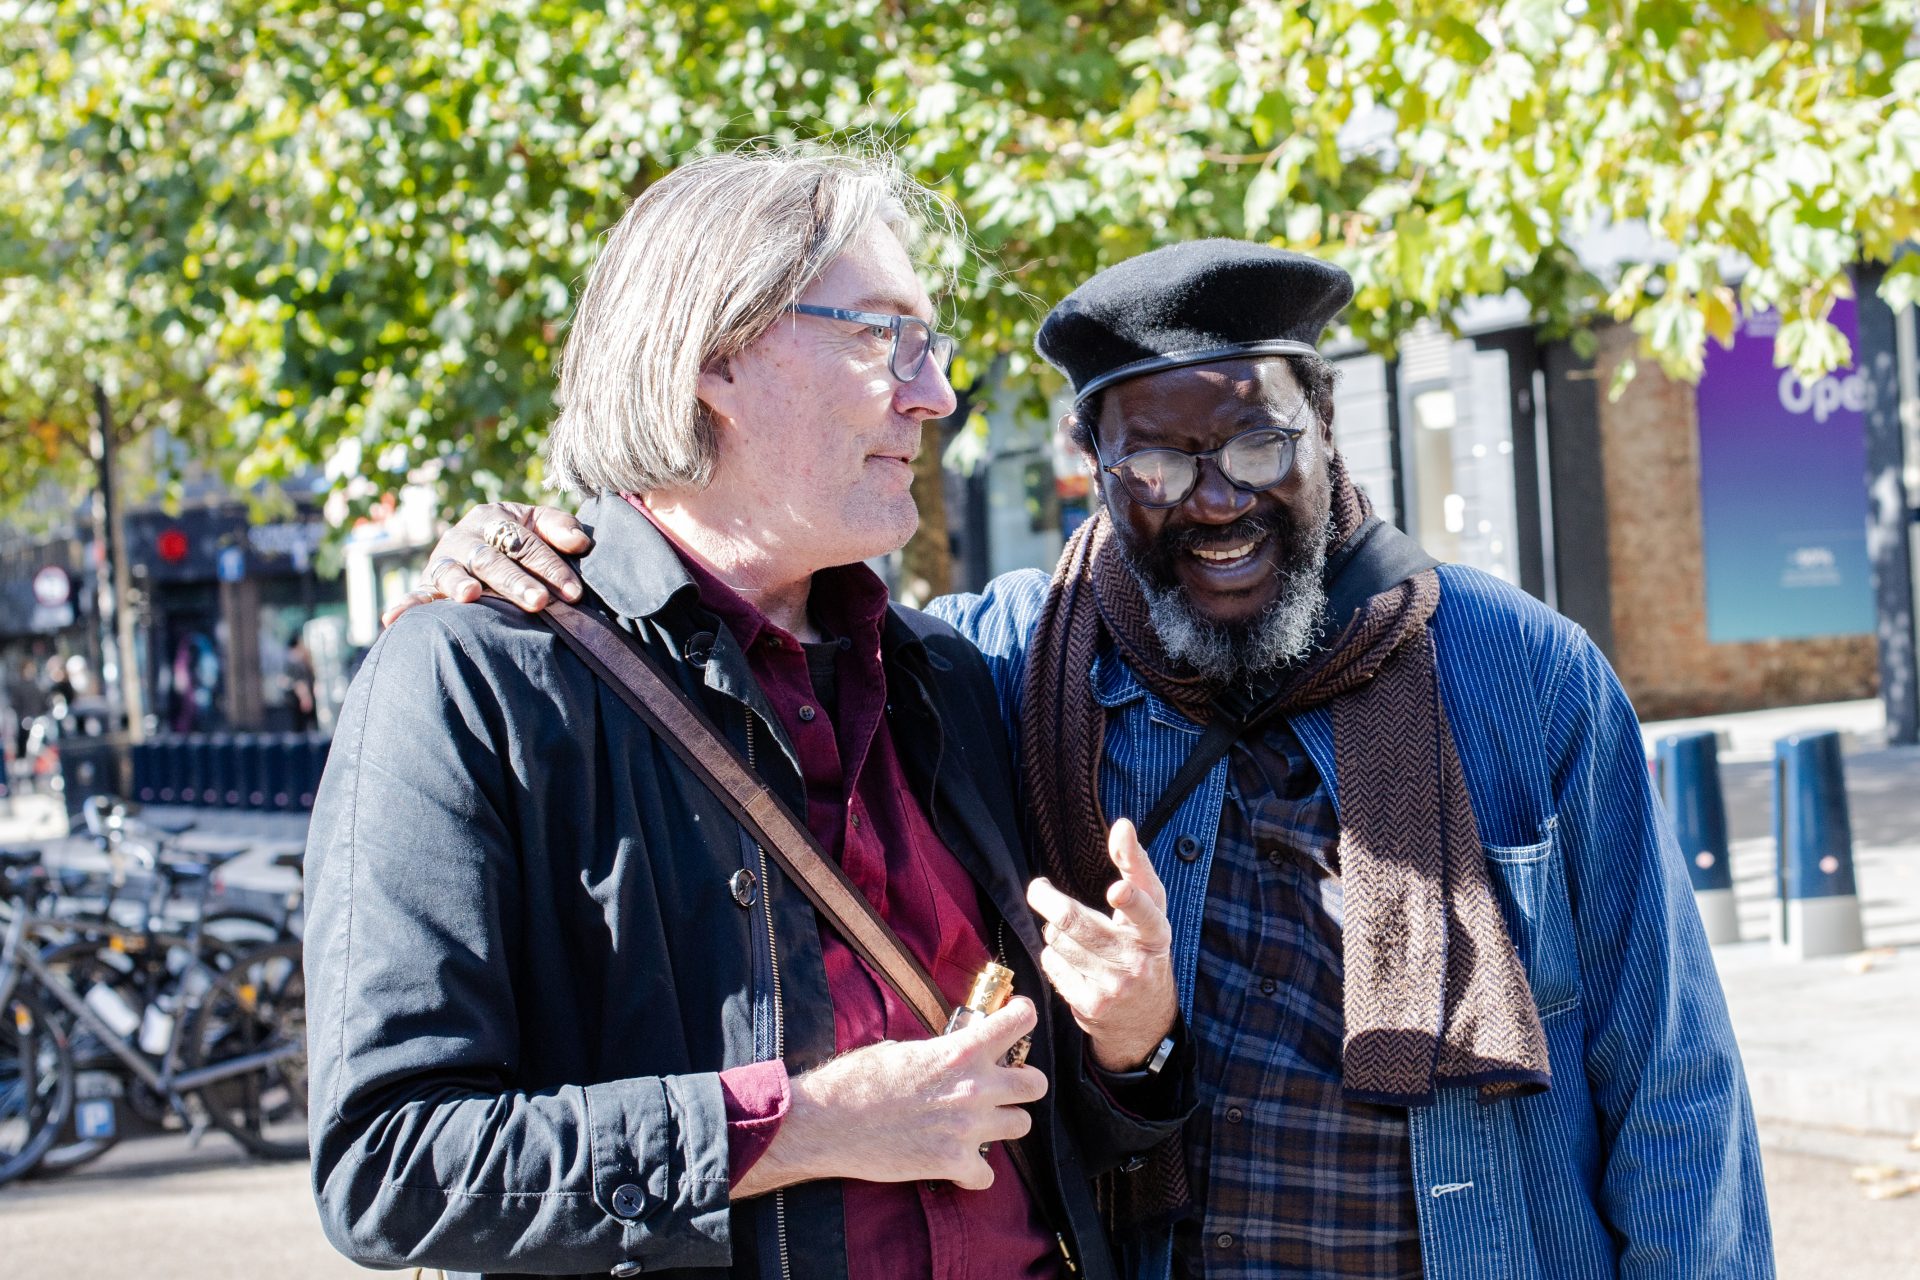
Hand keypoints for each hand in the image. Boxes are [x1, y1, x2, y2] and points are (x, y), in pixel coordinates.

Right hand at [380, 502, 590, 625]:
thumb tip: (580, 543)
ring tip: (471, 595)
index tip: (574, 591)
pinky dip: (406, 605)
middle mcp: (464, 536)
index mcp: (494, 517)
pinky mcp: (429, 585)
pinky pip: (417, 596)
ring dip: (461, 584)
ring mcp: (444, 561)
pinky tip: (392, 618)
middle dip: (516, 581)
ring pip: (454, 573)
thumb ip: (560, 528)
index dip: (550, 566)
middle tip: (540, 602)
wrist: (487, 547)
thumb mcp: (539, 526)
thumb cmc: (521, 540)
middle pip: (491, 559)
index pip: (524, 542)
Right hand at [733, 997, 1046, 1197]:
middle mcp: (974, 1087)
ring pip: (1021, 1126)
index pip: (1020, 1021)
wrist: (826, 1123)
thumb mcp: (902, 1049)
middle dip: (1023, 1083)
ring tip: (976, 1125)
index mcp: (960, 1050)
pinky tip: (956, 1164)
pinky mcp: (953, 1163)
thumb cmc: (856, 1080)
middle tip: (1003, 1086)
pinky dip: (974, 1172)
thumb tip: (953, 1053)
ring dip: (1002, 1124)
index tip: (1016, 1020)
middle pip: (1036, 1084)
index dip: (1023, 1017)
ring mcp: (967, 1128)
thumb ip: (939, 1051)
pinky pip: (988, 1175)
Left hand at [1026, 819, 1176, 1073]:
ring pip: (1058, 940)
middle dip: (1048, 900)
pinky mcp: (1090, 1005)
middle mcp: (1137, 961)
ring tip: (1069, 933)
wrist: (1144, 1017)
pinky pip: (1052, 964)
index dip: (1131, 901)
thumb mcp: (1150, 910)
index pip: (1146, 913)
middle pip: (1076, 922)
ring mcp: (1113, 986)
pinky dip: (1053, 955)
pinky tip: (1069, 959)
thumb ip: (1135, 866)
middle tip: (1038, 888)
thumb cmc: (1143, 947)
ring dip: (1054, 930)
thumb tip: (1122, 825)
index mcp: (1157, 933)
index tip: (1117, 890)